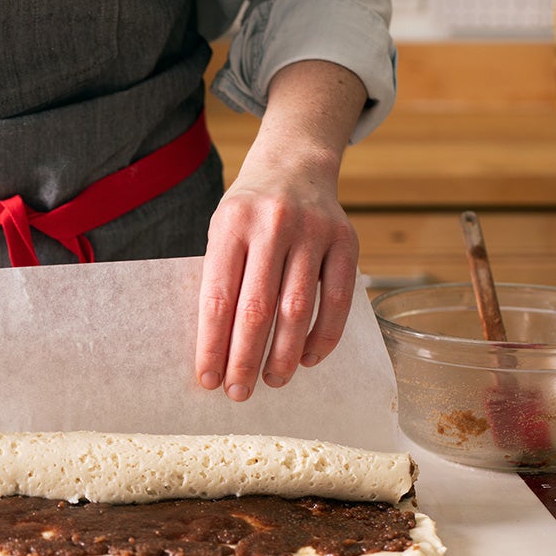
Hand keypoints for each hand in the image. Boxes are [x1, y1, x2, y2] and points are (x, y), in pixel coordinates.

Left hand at [195, 166, 358, 401]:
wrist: (295, 163)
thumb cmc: (248, 211)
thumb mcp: (222, 230)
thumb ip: (221, 278)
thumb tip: (218, 349)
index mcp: (231, 225)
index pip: (218, 297)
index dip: (212, 344)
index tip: (207, 379)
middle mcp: (272, 226)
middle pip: (257, 309)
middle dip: (245, 359)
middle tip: (238, 393)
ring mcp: (313, 232)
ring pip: (298, 309)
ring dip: (284, 355)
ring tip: (272, 382)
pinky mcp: (347, 241)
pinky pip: (338, 299)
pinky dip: (323, 336)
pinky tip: (307, 358)